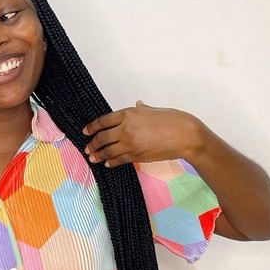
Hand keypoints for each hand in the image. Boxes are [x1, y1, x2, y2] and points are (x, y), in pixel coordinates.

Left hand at [82, 101, 201, 167]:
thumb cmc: (172, 119)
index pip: (103, 121)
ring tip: (92, 158)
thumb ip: (142, 109)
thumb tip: (137, 105)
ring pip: (108, 151)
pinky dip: (111, 162)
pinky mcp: (137, 156)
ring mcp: (130, 144)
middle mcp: (126, 129)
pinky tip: (107, 163)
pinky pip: (119, 160)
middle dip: (93, 144)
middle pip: (103, 137)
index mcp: (128, 114)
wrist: (184, 136)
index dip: (92, 127)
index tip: (85, 131)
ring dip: (98, 155)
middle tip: (87, 148)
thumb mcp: (153, 110)